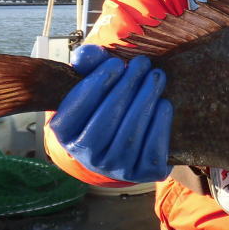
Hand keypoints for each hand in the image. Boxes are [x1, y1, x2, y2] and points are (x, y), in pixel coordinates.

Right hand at [49, 44, 171, 182]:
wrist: (127, 135)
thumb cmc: (105, 101)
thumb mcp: (92, 80)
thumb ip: (88, 63)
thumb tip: (88, 54)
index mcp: (65, 133)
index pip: (76, 108)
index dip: (97, 84)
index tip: (116, 63)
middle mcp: (87, 156)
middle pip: (105, 121)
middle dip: (126, 88)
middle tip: (142, 64)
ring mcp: (114, 169)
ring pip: (130, 136)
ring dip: (146, 101)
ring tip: (156, 77)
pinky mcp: (142, 174)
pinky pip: (152, 152)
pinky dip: (160, 126)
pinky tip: (164, 104)